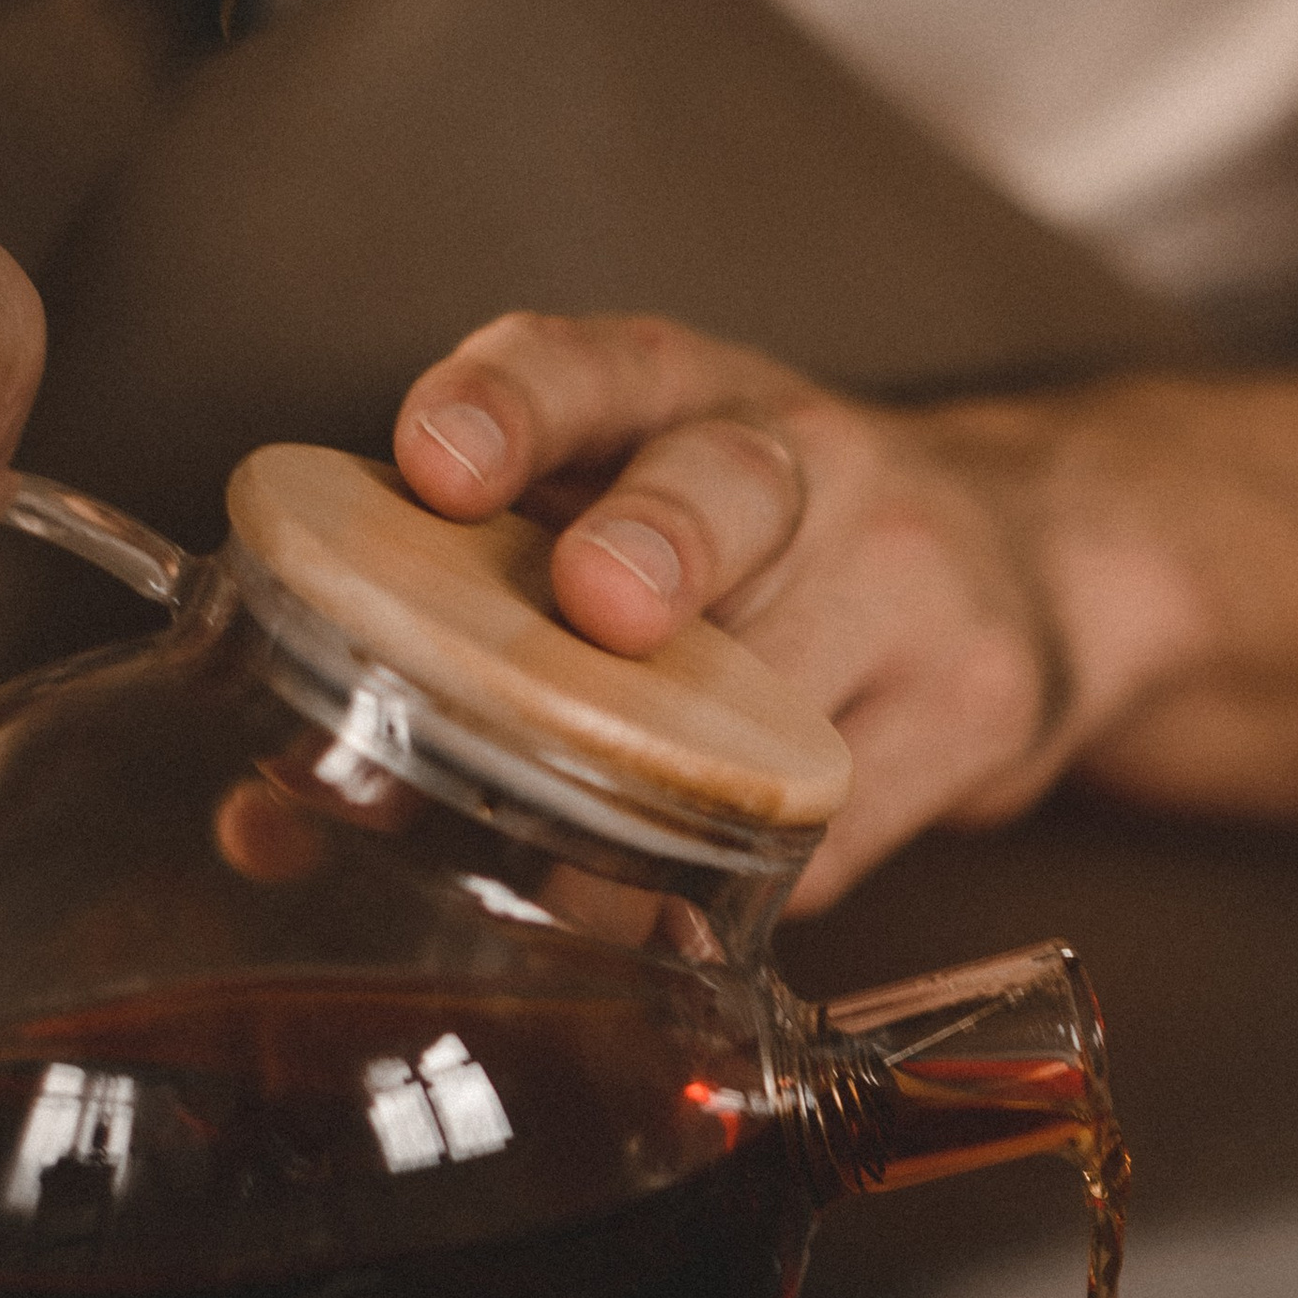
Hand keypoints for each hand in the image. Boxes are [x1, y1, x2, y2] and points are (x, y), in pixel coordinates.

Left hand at [390, 312, 1193, 909]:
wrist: (1033, 566)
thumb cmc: (765, 551)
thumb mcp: (632, 515)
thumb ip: (469, 611)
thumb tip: (264, 816)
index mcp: (684, 394)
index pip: (590, 365)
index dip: (508, 405)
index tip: (437, 465)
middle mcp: (804, 464)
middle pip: (730, 492)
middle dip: (661, 544)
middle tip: (600, 606)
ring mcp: (907, 584)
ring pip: (789, 686)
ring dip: (669, 788)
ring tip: (570, 882)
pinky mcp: (976, 706)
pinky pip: (847, 822)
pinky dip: (749, 887)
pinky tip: (677, 932)